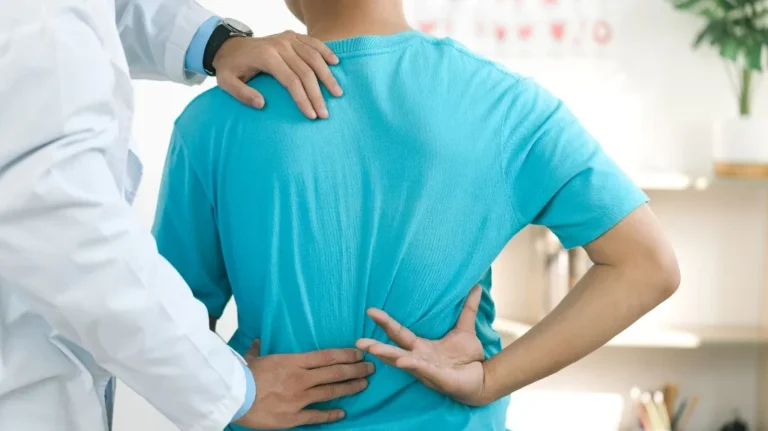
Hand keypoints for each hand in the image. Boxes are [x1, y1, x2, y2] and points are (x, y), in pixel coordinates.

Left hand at [213, 31, 342, 118]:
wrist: (229, 46)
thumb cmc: (231, 67)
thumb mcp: (226, 82)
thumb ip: (242, 94)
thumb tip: (262, 105)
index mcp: (266, 56)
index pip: (291, 80)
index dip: (303, 99)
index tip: (311, 116)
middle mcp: (280, 45)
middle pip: (306, 72)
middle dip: (317, 95)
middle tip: (325, 114)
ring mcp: (288, 38)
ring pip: (314, 57)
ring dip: (327, 76)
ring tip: (337, 93)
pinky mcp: (292, 35)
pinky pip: (313, 42)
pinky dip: (326, 52)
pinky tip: (336, 64)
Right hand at [235, 340, 373, 429]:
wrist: (233, 397)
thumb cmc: (242, 375)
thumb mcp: (252, 358)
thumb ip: (259, 350)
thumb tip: (257, 342)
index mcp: (293, 362)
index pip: (327, 356)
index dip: (346, 355)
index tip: (359, 353)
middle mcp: (301, 379)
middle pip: (334, 373)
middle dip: (355, 370)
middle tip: (371, 368)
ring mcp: (299, 398)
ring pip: (331, 391)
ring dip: (350, 388)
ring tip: (364, 384)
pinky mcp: (293, 417)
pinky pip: (317, 415)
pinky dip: (331, 414)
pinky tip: (343, 413)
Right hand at [356, 285, 489, 405]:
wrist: (484, 378)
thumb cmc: (469, 357)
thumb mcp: (465, 329)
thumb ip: (467, 309)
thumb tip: (476, 286)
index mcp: (421, 347)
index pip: (399, 333)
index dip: (385, 322)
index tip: (370, 310)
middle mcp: (419, 359)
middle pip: (394, 350)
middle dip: (376, 346)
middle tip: (358, 341)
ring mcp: (427, 370)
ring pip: (403, 363)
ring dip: (388, 356)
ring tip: (373, 349)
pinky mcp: (439, 379)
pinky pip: (425, 371)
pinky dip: (414, 366)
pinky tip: (403, 361)